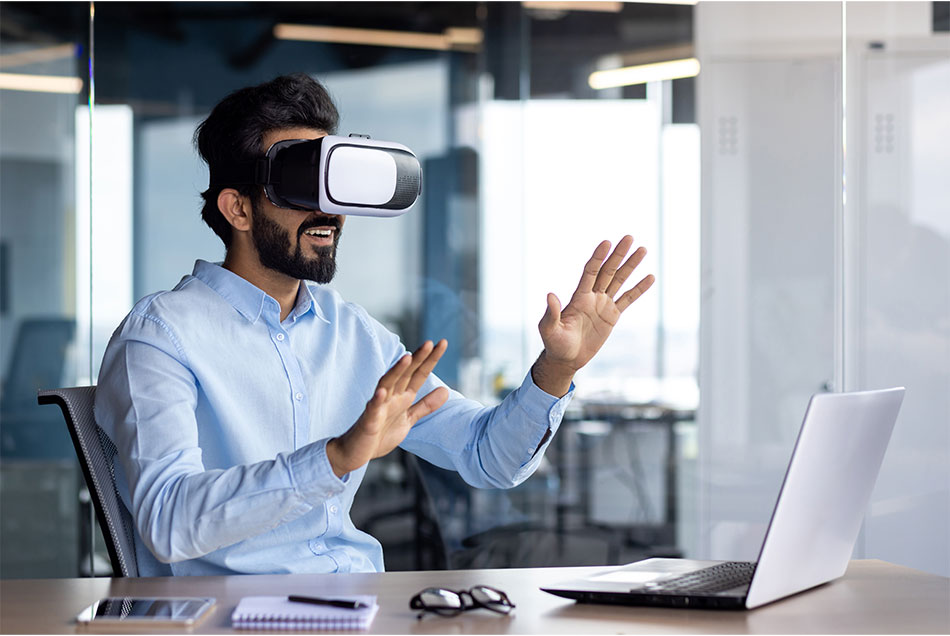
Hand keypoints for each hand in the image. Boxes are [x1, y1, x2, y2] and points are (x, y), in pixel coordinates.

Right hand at [326, 340, 448, 477]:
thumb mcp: (408, 419)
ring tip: (407, 358)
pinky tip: (381, 392)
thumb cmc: (380, 434)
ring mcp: (378, 407)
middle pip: (405, 374)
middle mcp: (390, 397)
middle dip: (418, 358)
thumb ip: (425, 405)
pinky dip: (376, 400)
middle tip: (430, 343)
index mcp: (402, 397)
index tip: (442, 343)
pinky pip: (372, 409)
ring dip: (396, 371)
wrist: (356, 452)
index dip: (430, 360)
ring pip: (387, 384)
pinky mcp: (368, 421)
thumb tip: (445, 389)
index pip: (418, 374)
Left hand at [534, 236, 654, 395]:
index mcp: (578, 296)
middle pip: (607, 271)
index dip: (598, 257)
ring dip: (630, 266)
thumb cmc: (555, 344)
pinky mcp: (611, 316)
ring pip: (619, 281)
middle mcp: (592, 296)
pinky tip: (650, 277)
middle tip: (629, 238)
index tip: (606, 243)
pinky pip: (627, 299)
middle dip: (618, 255)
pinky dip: (638, 289)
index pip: (590, 272)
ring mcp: (603, 304)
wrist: (566, 358)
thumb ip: (551, 313)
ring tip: (643, 249)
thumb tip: (550, 295)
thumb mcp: (549, 329)